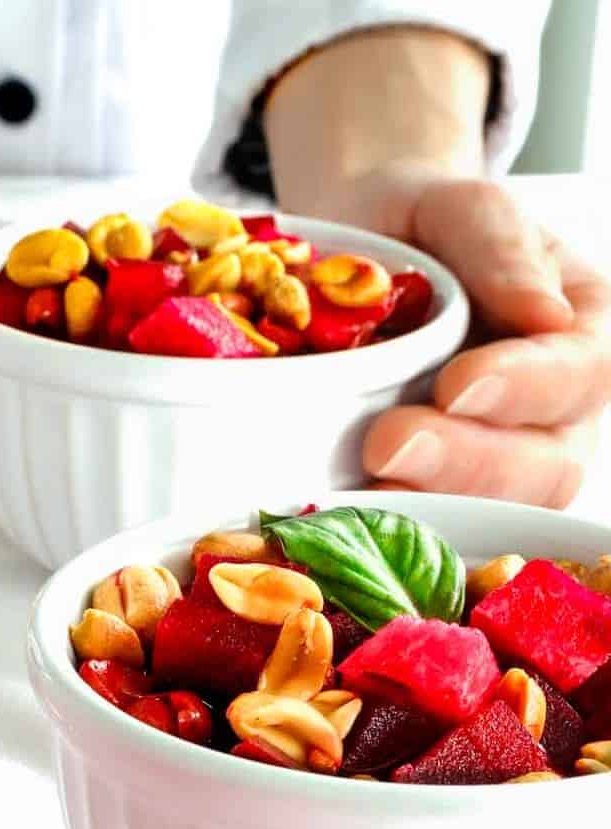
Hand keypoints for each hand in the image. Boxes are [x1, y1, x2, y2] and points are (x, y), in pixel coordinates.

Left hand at [262, 26, 610, 506]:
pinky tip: (340, 518)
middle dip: (465, 462)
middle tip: (387, 445)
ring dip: (426, 508)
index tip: (456, 385)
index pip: (577, 373)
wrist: (359, 255)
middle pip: (544, 465)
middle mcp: (553, 412)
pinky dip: (389, 529)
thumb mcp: (457, 210)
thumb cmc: (420, 227)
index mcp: (575, 332)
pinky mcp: (434, 491)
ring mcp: (496, 461)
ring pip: (492, 511)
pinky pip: (430, 526)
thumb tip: (542, 312)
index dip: (522, 387)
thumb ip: (497, 244)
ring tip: (360, 493)